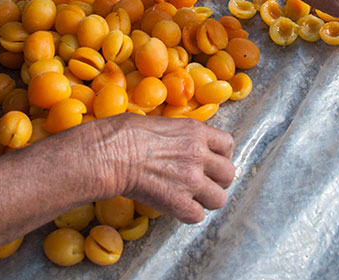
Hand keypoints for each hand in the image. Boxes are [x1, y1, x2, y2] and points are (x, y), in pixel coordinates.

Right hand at [93, 114, 235, 223]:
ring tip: (191, 198)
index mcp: (196, 131)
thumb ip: (180, 135)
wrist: (109, 153)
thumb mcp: (161, 123)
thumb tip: (180, 144)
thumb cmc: (123, 133)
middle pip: (228, 173)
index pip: (227, 145)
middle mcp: (199, 155)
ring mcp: (191, 180)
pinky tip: (175, 207)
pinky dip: (188, 214)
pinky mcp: (178, 202)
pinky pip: (198, 215)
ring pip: (219, 198)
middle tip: (202, 183)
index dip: (221, 156)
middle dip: (217, 180)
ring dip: (206, 200)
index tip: (211, 161)